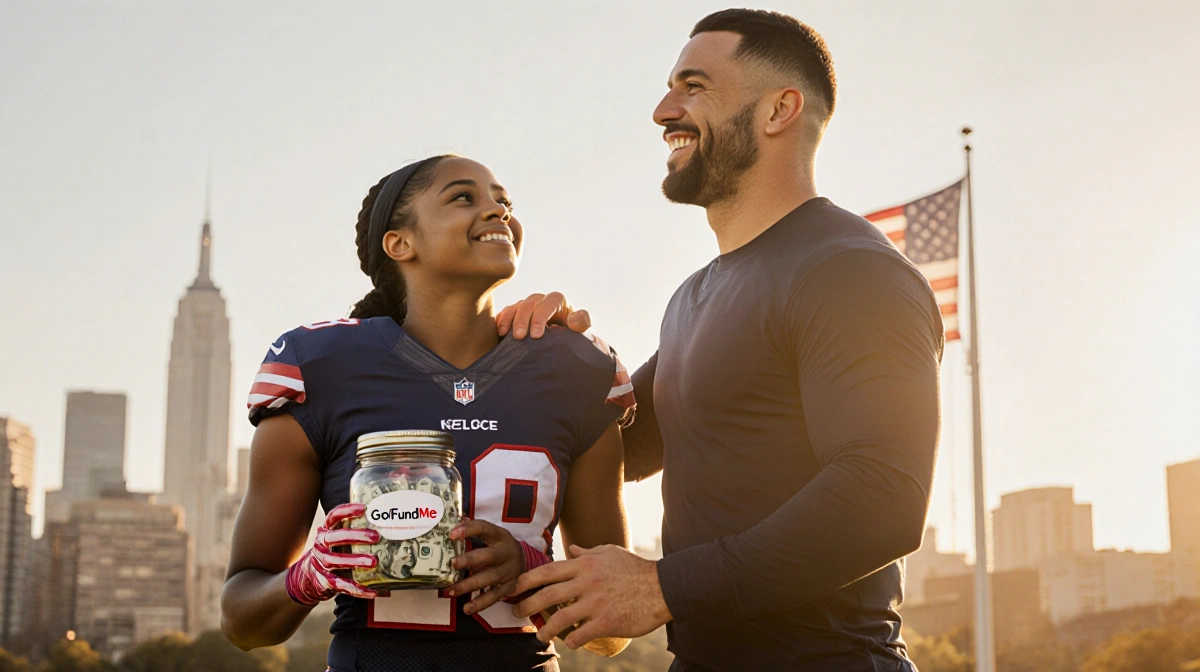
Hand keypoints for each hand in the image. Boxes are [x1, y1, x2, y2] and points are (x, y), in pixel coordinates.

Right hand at [285, 503, 379, 604]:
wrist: (311, 577)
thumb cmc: (335, 552)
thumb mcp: (339, 539)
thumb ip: (355, 531)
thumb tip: (389, 522)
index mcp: (326, 531)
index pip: (333, 517)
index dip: (346, 511)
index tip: (363, 508)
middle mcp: (321, 545)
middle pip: (334, 538)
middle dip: (354, 536)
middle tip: (375, 536)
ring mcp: (322, 564)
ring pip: (335, 561)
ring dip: (355, 561)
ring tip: (374, 562)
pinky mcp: (325, 581)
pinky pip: (341, 585)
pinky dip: (356, 589)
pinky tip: (372, 591)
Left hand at [446, 519, 523, 614]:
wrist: (524, 561)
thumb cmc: (500, 546)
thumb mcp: (492, 535)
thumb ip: (474, 531)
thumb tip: (452, 525)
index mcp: (500, 536)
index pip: (484, 528)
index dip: (469, 530)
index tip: (451, 534)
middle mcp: (506, 553)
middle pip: (488, 556)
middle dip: (470, 560)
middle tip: (452, 564)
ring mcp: (509, 571)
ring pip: (489, 578)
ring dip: (469, 585)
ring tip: (451, 591)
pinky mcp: (509, 587)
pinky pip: (494, 596)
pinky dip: (480, 603)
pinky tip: (467, 609)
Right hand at [496, 292, 589, 339]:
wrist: (560, 335)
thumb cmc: (572, 331)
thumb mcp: (581, 328)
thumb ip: (582, 322)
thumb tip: (573, 320)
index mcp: (556, 300)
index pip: (547, 305)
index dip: (540, 318)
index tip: (537, 335)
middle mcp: (540, 299)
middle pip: (528, 305)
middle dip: (522, 321)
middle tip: (519, 337)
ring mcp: (526, 305)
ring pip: (515, 307)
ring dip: (509, 320)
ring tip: (504, 334)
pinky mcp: (515, 312)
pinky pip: (505, 313)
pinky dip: (500, 321)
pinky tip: (498, 332)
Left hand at [511, 544, 671, 649]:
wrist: (663, 587)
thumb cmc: (635, 569)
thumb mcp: (611, 553)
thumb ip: (588, 552)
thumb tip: (571, 548)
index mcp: (586, 564)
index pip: (548, 571)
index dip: (527, 580)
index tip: (513, 588)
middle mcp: (587, 582)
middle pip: (547, 594)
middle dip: (527, 605)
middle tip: (516, 614)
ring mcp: (596, 602)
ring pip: (560, 618)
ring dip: (546, 628)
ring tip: (540, 634)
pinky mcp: (607, 621)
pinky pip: (581, 634)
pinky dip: (572, 641)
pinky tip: (570, 643)